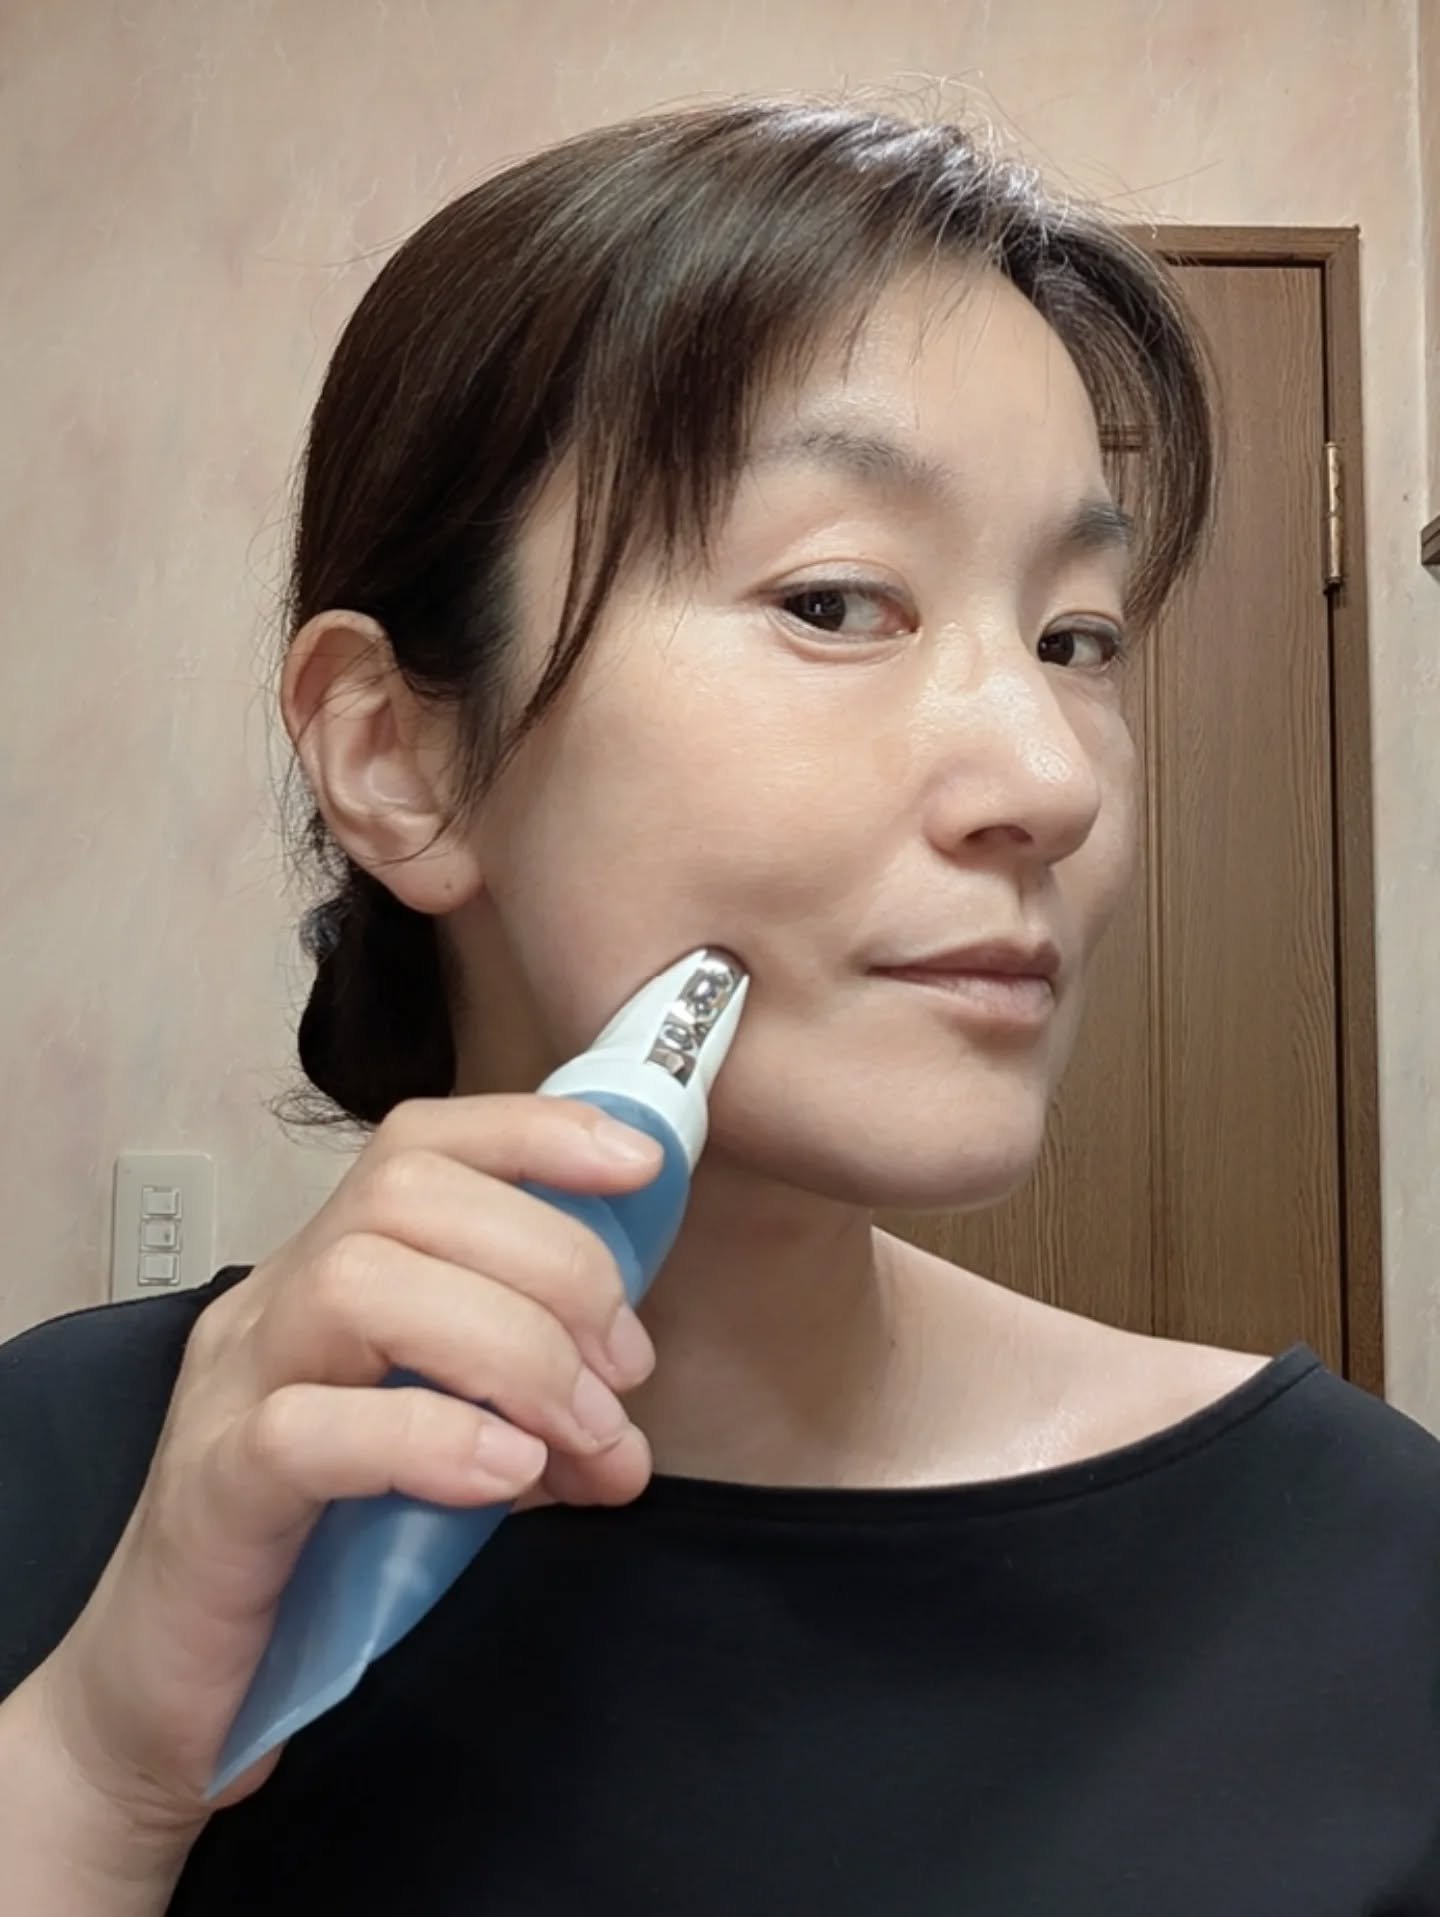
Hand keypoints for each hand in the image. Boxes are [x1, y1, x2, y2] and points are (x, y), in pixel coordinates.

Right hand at [37, 1094, 661, 1838]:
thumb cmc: (312, 1560)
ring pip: (359, 1283)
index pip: (420, 1142)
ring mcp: (231, 1389)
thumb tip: (626, 1428)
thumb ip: (524, 1419)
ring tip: (577, 1433)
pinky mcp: (211, 1493)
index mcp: (329, 1275)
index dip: (534, 1133)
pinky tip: (504, 1476)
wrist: (167, 1695)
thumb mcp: (437, 1455)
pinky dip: (427, 1439)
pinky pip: (308, 1429)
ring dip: (509, 1346)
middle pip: (407, 1193)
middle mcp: (273, 1305)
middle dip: (551, 1263)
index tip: (640, 1167)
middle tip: (622, 1373)